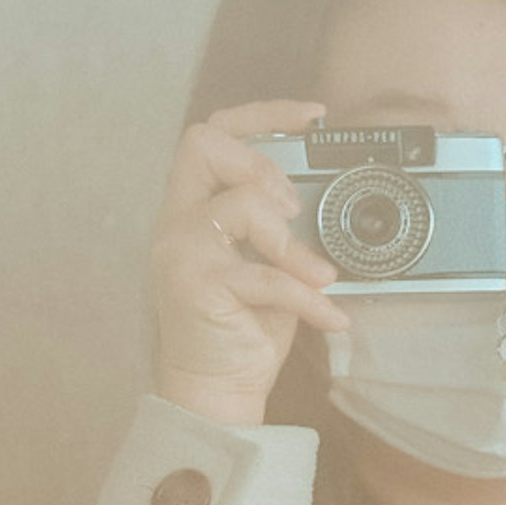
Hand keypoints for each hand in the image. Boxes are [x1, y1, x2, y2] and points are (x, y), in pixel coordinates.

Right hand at [145, 98, 349, 427]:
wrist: (216, 391)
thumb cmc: (242, 325)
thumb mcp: (267, 262)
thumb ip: (280, 225)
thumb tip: (328, 198)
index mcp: (194, 208)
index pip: (214, 133)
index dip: (263, 113)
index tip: (313, 115)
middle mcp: (177, 222)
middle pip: (202, 143)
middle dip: (260, 164)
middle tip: (291, 208)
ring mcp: (180, 253)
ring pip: (238, 205)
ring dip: (290, 241)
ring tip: (318, 275)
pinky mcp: (196, 288)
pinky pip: (263, 275)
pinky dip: (307, 296)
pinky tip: (328, 314)